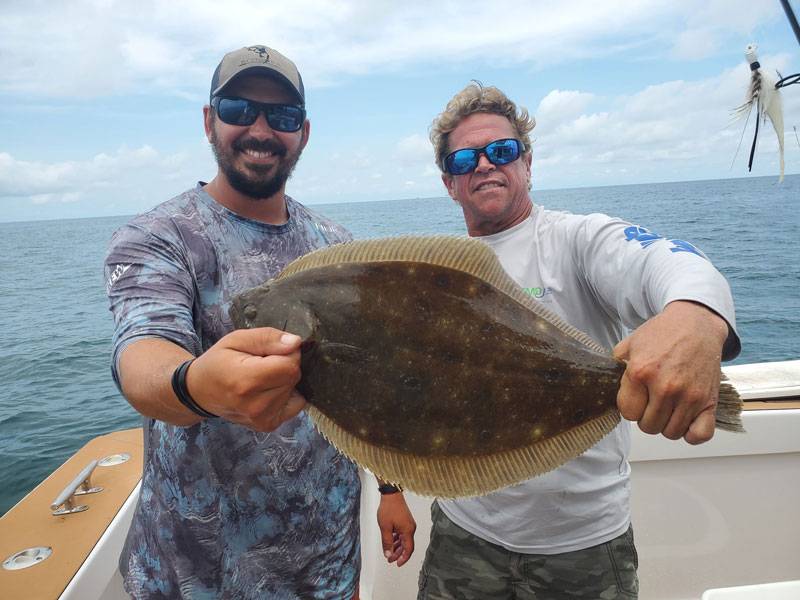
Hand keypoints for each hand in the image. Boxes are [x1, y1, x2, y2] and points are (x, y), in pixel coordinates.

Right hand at [187, 327, 305, 431]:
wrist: (200, 391)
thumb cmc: (217, 362)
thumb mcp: (237, 339)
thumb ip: (267, 338)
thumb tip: (295, 343)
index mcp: (246, 381)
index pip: (290, 365)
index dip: (285, 353)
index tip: (269, 352)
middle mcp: (255, 404)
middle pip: (294, 376)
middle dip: (284, 365)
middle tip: (261, 365)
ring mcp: (262, 418)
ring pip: (295, 388)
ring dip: (283, 380)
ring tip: (260, 378)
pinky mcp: (268, 424)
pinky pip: (296, 404)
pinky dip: (287, 394)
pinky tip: (268, 391)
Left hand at [377, 492, 415, 566]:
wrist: (391, 494)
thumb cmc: (389, 507)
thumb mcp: (385, 527)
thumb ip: (387, 542)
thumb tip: (388, 554)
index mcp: (408, 530)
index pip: (408, 550)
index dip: (403, 558)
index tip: (397, 564)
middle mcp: (410, 528)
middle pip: (406, 545)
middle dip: (398, 554)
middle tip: (390, 559)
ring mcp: (408, 524)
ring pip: (404, 540)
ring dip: (397, 547)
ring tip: (389, 552)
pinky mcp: (405, 520)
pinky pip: (403, 533)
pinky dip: (397, 539)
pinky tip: (391, 541)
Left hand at [613, 301, 727, 444]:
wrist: (696, 323)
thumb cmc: (664, 333)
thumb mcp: (630, 343)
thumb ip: (617, 366)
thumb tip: (611, 386)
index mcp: (640, 372)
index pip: (628, 413)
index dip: (631, 407)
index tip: (637, 398)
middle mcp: (665, 387)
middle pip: (648, 426)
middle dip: (646, 417)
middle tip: (652, 402)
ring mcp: (689, 396)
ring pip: (670, 432)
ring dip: (666, 424)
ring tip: (667, 408)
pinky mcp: (709, 401)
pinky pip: (700, 434)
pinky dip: (691, 433)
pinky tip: (685, 419)